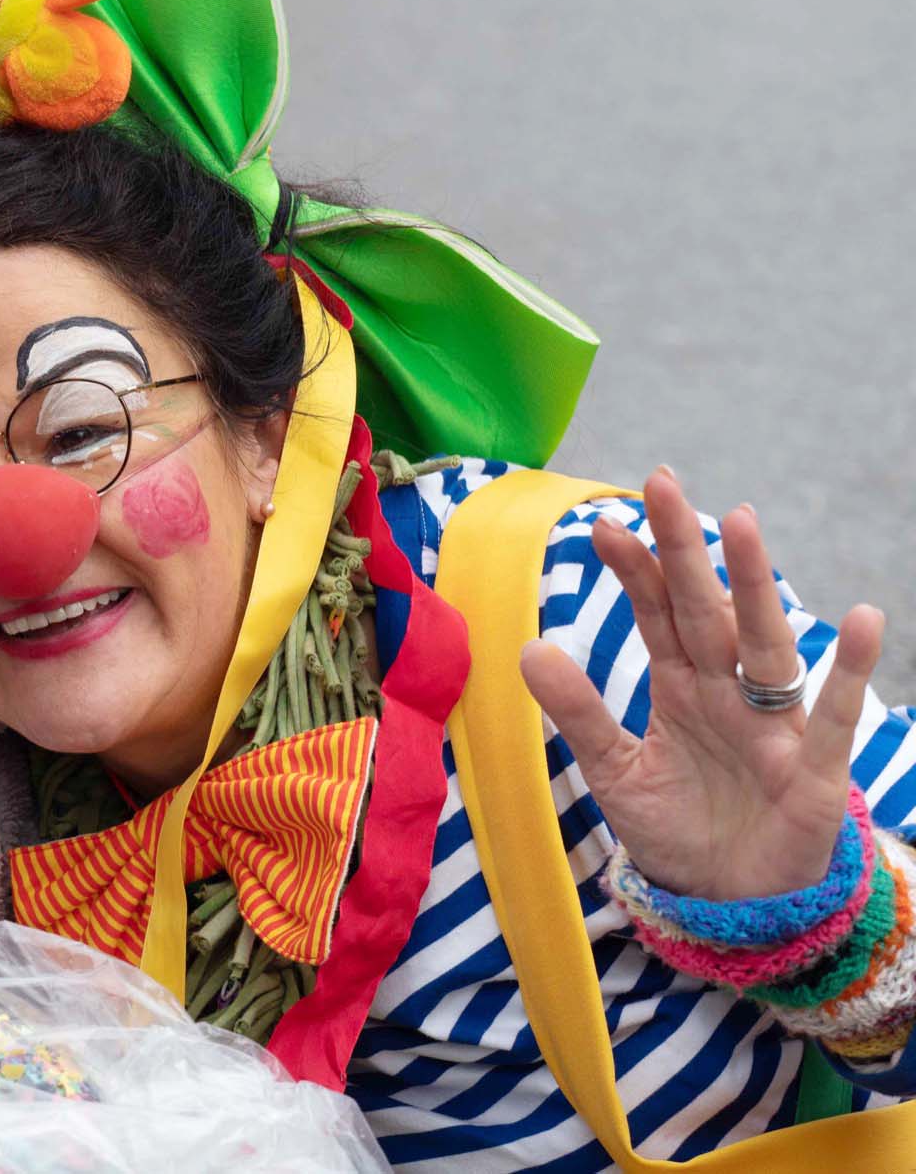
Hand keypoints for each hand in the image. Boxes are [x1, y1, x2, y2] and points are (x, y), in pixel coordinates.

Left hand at [520, 467, 884, 901]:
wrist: (732, 904)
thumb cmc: (681, 828)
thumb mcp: (616, 772)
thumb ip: (580, 713)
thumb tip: (528, 646)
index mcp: (683, 686)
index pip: (658, 614)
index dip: (636, 571)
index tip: (603, 524)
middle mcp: (729, 692)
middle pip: (705, 610)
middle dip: (685, 551)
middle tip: (662, 484)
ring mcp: (772, 725)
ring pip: (763, 644)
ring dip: (753, 586)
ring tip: (740, 522)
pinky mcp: (812, 772)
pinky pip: (832, 717)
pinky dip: (849, 671)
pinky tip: (861, 618)